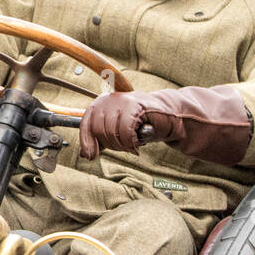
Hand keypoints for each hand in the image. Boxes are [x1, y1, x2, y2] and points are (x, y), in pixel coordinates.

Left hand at [78, 86, 251, 164]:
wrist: (169, 117)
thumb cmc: (142, 126)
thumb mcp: (117, 134)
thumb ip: (101, 141)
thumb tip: (86, 155)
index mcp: (100, 105)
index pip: (85, 125)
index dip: (87, 142)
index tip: (91, 155)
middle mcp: (108, 99)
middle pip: (99, 131)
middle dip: (113, 145)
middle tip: (127, 145)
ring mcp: (121, 100)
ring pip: (111, 132)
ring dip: (123, 144)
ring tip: (134, 140)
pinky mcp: (135, 105)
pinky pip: (124, 130)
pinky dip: (131, 140)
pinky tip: (138, 139)